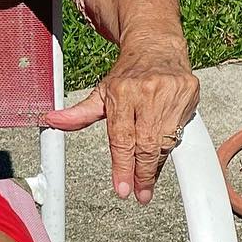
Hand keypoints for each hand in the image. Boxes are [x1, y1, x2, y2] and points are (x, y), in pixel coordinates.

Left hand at [43, 42, 199, 204]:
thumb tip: (53, 121)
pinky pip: (181, 130)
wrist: (156, 47)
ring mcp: (171, 92)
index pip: (122, 138)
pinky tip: (161, 157)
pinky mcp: (189, 93)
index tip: (122, 188)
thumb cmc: (128, 74)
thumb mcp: (101, 93)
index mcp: (122, 93)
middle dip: (142, 174)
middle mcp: (147, 92)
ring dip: (156, 164)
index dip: (122, 167)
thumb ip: (80, 114)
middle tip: (140, 193)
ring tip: (147, 180)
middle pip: (146, 145)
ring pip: (165, 141)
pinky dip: (170, 147)